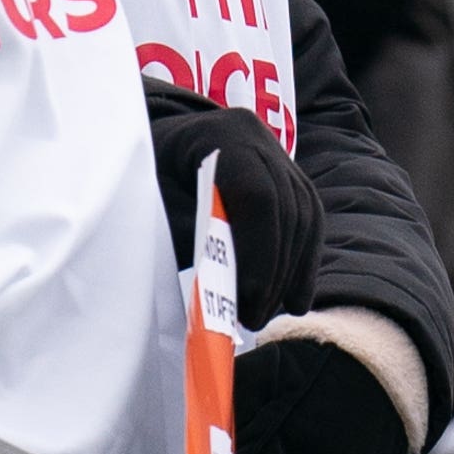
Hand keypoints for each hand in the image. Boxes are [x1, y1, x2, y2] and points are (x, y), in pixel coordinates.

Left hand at [148, 87, 325, 323]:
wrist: (155, 145)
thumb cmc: (145, 173)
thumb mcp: (151, 199)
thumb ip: (188, 234)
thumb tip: (222, 288)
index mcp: (221, 134)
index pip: (257, 194)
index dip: (259, 252)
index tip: (246, 301)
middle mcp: (258, 137)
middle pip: (286, 207)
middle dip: (273, 271)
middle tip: (252, 319)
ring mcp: (276, 152)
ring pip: (305, 214)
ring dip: (291, 272)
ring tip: (266, 314)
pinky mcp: (286, 174)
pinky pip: (307, 218)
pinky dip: (301, 261)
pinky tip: (293, 298)